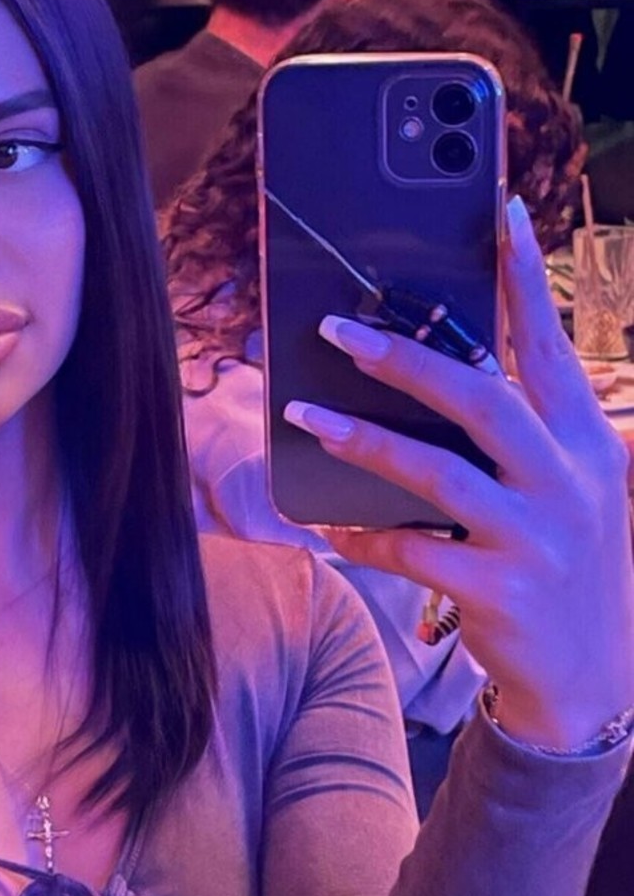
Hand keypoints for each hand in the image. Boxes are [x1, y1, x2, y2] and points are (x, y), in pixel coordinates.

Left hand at [284, 196, 633, 750]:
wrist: (592, 680)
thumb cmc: (568, 567)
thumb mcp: (575, 492)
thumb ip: (530, 435)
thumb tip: (443, 377)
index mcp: (587, 444)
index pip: (552, 348)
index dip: (525, 280)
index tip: (499, 215)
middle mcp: (568, 482)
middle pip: (480, 398)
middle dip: (405, 358)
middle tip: (337, 329)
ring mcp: (535, 538)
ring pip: (435, 473)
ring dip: (361, 440)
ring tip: (304, 415)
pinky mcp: (497, 592)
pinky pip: (409, 550)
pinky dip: (363, 533)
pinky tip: (329, 523)